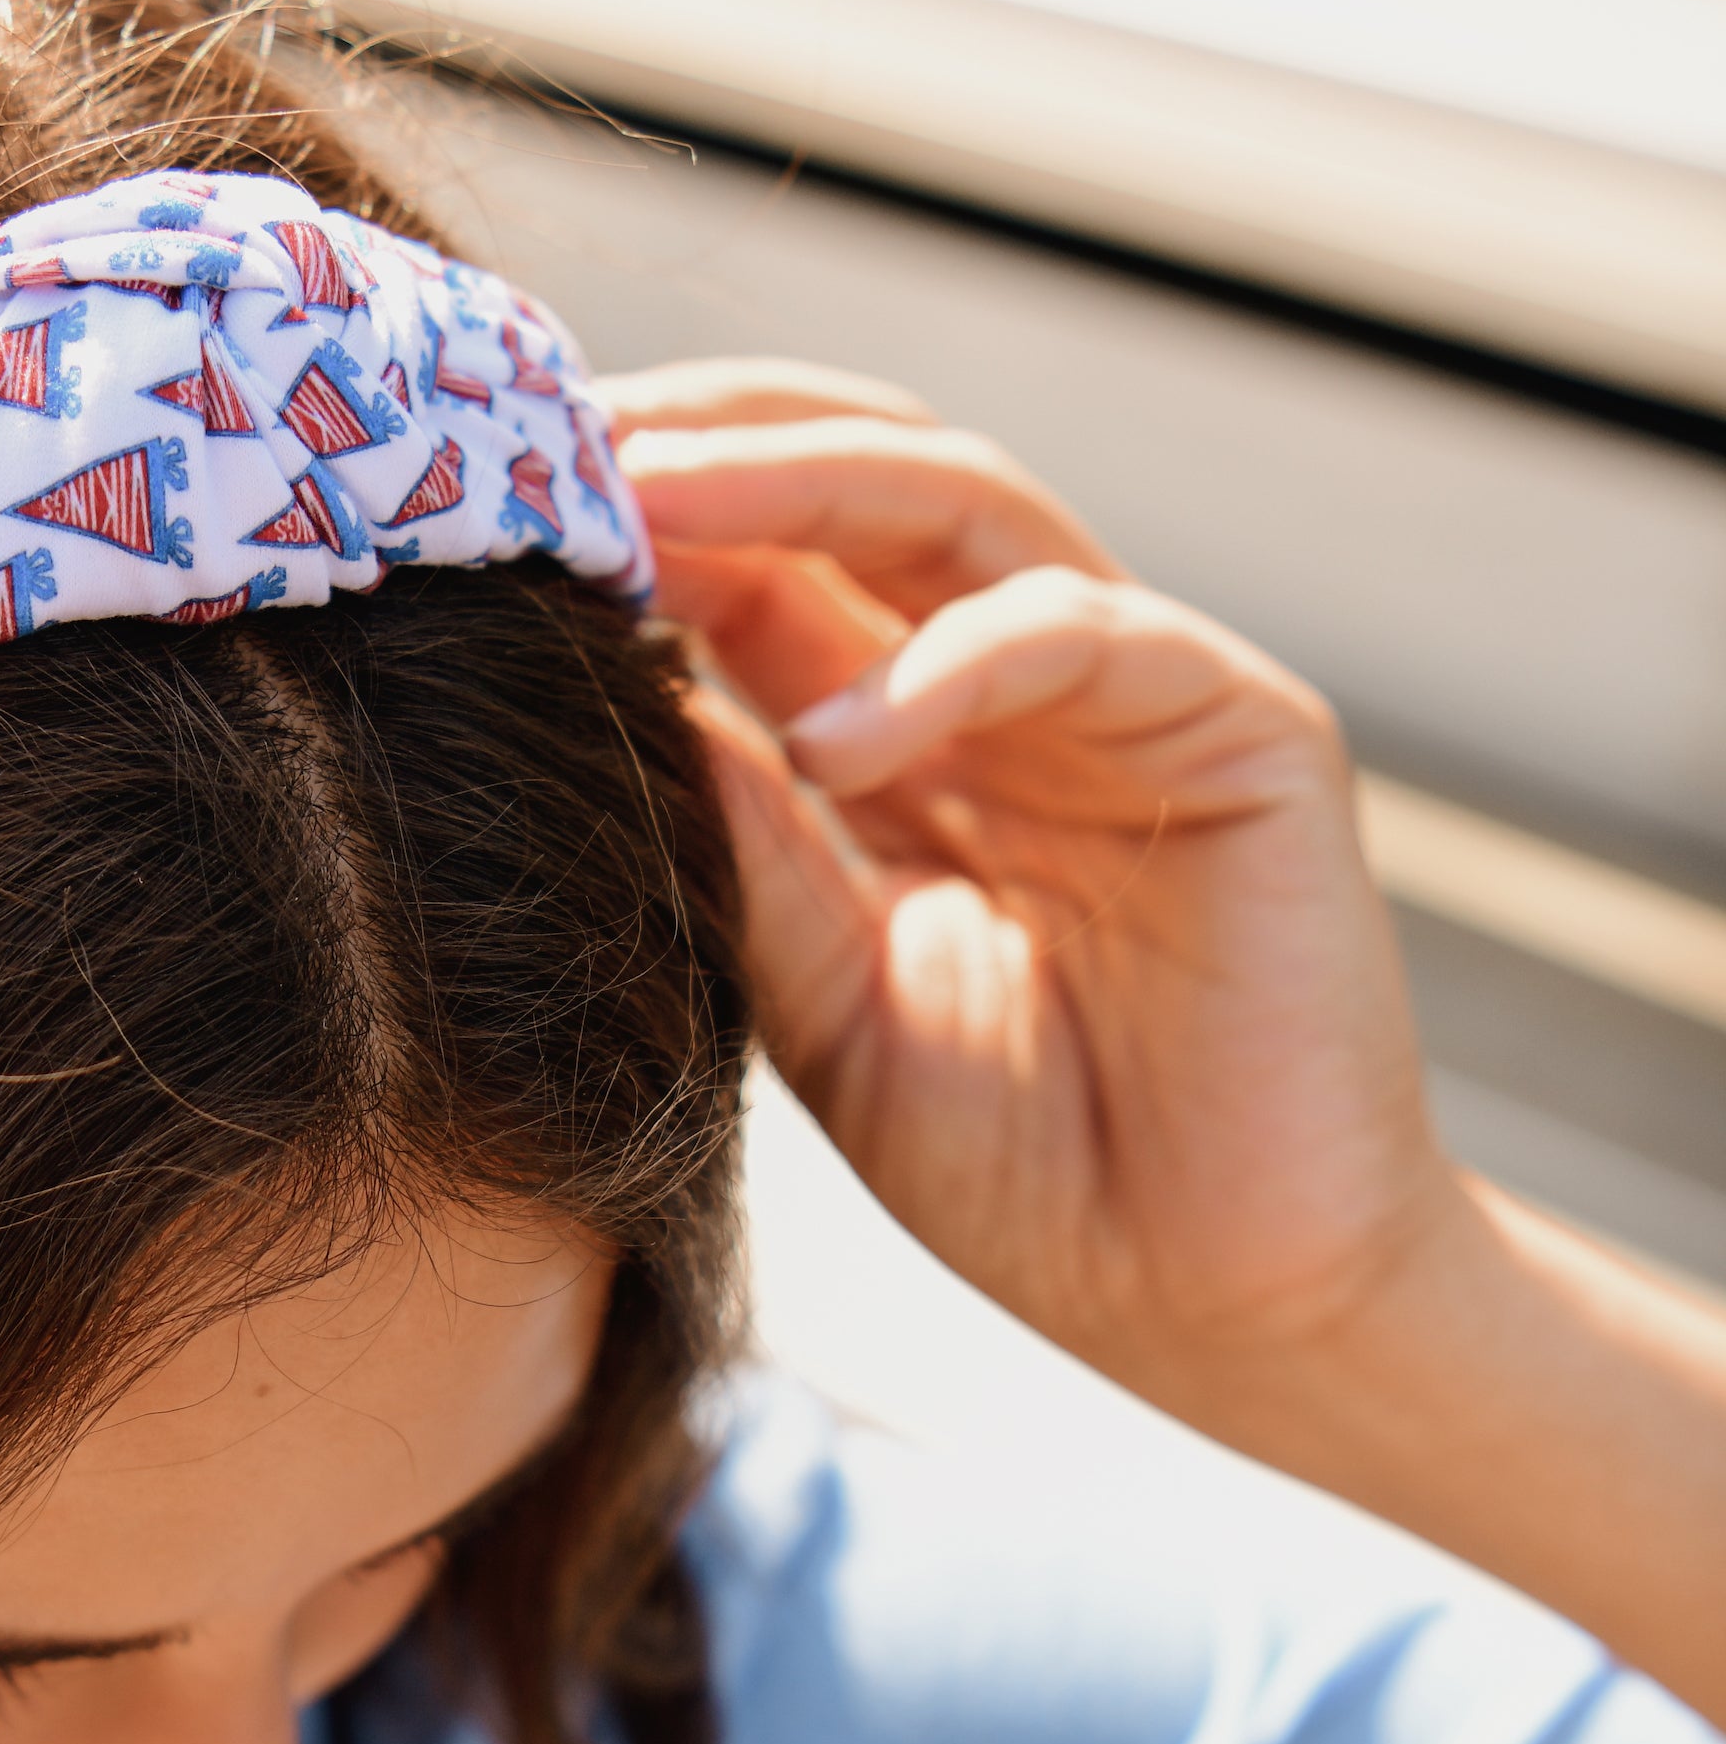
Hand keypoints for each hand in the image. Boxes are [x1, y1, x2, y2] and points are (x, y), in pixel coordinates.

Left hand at [607, 360, 1451, 1402]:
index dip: (640, 515)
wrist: (1224, 1304)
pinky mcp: (1250, 729)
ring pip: (963, 499)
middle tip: (553, 443)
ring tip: (644, 500)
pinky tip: (831, 742)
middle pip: (860, 474)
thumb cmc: (1035, 1174)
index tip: (493, 508)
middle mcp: (1022, 680)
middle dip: (705, 440)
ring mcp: (1139, 688)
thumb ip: (742, 847)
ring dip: (795, 482)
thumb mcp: (826, 1001)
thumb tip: (606, 690)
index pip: (767, 559)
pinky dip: (946, 666)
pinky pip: (1083, 633)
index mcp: (914, 734)